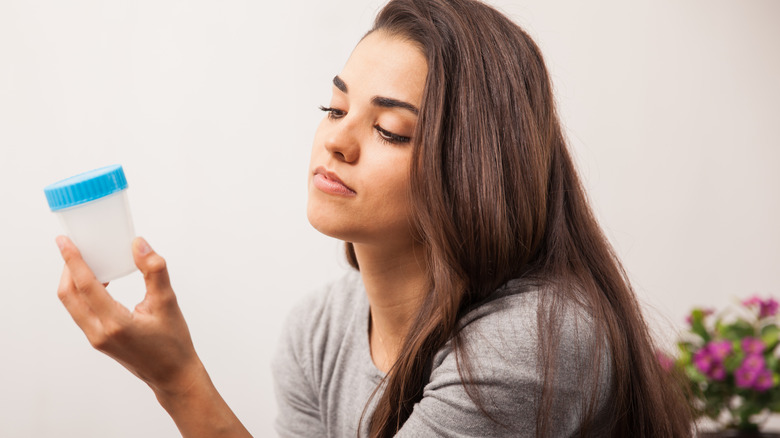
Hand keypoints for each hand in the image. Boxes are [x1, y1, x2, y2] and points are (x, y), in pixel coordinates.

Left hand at [56, 236, 251, 436]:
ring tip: (87, 262)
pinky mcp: (98, 340)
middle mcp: (100, 332)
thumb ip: (154, 270)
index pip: (85, 285)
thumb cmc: (173, 343)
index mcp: (115, 323)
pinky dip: (83, 293)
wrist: (172, 375)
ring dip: (74, 281)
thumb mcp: (168, 303)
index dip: (73, 260)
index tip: (64, 241)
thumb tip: (139, 245)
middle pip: (69, 295)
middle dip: (68, 268)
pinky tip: (100, 282)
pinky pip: (81, 311)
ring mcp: (96, 338)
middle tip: (74, 247)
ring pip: (72, 304)